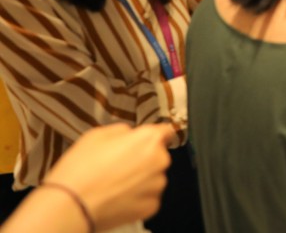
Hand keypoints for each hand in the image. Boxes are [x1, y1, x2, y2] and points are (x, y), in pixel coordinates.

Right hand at [46, 124, 173, 229]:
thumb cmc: (80, 169)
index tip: (145, 142)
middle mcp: (159, 161)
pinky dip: (136, 198)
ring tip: (113, 184)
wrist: (69, 205)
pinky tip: (116, 197)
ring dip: (140, 179)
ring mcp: (157, 186)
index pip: (165, 132)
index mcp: (148, 139)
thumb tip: (130, 134)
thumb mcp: (96, 135)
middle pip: (157, 156)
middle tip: (117, 166)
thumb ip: (121, 131)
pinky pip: (147, 198)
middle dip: (142, 159)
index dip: (153, 136)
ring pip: (153, 178)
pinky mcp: (151, 206)